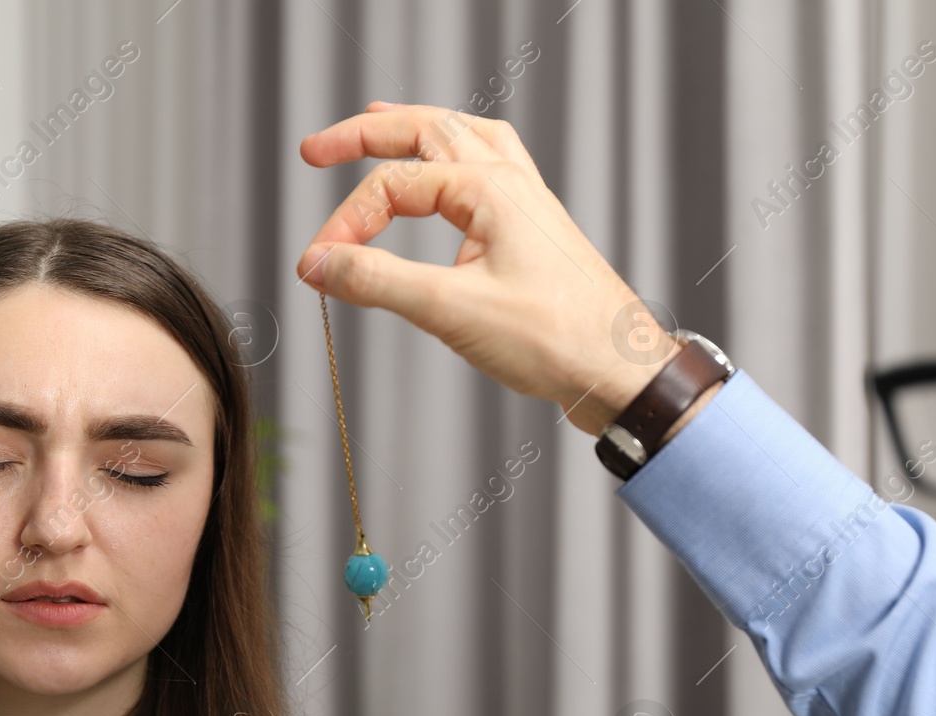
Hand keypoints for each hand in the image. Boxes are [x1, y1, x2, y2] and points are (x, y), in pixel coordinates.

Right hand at [296, 102, 685, 436]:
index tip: (318, 264)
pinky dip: (456, 158)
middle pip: (426, 130)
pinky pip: (491, 168)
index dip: (346, 222)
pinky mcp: (533, 229)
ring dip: (415, 132)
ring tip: (380, 125)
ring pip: (462, 140)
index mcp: (490, 188)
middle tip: (316, 150)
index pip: (394, 184)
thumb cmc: (557, 339)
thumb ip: (378, 281)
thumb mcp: (452, 310)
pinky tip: (451, 171)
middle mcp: (510, 181)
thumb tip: (320, 263)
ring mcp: (527, 201)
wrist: (619, 370)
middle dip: (366, 135)